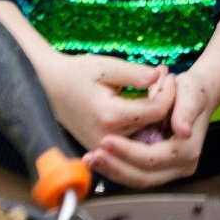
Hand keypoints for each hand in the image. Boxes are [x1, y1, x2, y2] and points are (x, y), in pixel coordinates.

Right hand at [37, 49, 174, 151]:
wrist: (50, 87)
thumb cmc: (77, 74)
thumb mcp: (106, 67)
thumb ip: (134, 74)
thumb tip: (159, 76)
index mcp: (111, 117)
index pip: (156, 110)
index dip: (168, 91)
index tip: (168, 74)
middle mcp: (109, 139)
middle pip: (153, 123)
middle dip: (164, 100)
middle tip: (164, 77)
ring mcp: (105, 149)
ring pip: (146, 134)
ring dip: (155, 112)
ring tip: (155, 87)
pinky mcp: (103, 151)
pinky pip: (134, 140)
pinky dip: (143, 122)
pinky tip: (144, 102)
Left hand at [84, 68, 219, 187]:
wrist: (194, 96)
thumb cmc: (191, 91)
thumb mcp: (190, 92)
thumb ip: (186, 110)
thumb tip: (183, 130)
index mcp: (188, 150)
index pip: (153, 158)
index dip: (128, 152)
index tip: (106, 140)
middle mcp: (182, 166)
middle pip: (144, 176)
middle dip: (116, 167)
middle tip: (93, 155)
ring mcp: (170, 170)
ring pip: (137, 180)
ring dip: (113, 171)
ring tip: (91, 159)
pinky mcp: (158, 168)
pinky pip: (135, 174)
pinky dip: (117, 168)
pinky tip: (99, 160)